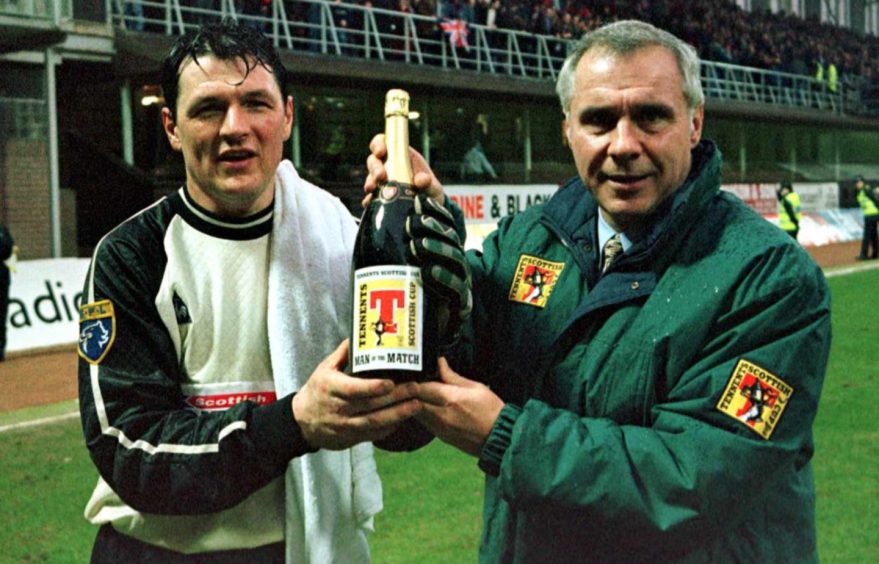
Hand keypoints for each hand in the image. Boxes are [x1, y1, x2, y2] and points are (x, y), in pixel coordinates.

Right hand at [292, 340, 421, 449]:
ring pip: (374, 422)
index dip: (373, 387)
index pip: (353, 389)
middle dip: (395, 398)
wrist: (302, 421)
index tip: (391, 382)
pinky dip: (390, 427)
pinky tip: (404, 418)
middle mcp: (338, 408)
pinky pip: (373, 434)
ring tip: (417, 405)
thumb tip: (360, 335)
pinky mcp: (351, 437)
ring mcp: (345, 425)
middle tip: (415, 388)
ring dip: (398, 414)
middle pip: (370, 405)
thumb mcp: (324, 368)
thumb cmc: (317, 390)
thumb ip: (343, 353)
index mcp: (331, 388)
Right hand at [364, 134, 443, 206]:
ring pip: (370, 177)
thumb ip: (427, 181)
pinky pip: (370, 197)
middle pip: (373, 161)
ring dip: (370, 182)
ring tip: (373, 189)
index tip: (380, 152)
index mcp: (400, 155)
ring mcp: (383, 182)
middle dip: (374, 167)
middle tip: (380, 176)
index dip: (378, 144)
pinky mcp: (380, 196)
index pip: (383, 143)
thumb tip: (420, 181)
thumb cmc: (429, 188)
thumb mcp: (432, 185)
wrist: (430, 208)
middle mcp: (388, 166)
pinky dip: (369, 199)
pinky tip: (371, 202)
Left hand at [407, 195, 471, 343]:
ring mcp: (461, 284)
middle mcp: (456, 264)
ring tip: (417, 244)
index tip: (418, 201)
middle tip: (411, 222)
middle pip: (450, 239)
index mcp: (445, 250)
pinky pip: (456, 290)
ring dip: (436, 249)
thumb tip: (374, 213)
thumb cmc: (410, 297)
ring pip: (455, 260)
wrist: (423, 336)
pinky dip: (442, 279)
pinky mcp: (460, 306)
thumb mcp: (401, 266)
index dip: (434, 211)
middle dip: (432, 227)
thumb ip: (395, 244)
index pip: (445, 224)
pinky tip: (427, 272)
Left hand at [416, 358, 503, 456]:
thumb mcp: (475, 387)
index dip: (411, 380)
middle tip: (408, 382)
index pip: (419, 388)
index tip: (410, 373)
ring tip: (416, 393)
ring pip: (415, 413)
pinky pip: (423, 422)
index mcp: (450, 398)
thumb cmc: (491, 410)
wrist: (499, 438)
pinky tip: (425, 406)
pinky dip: (420, 413)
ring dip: (412, 403)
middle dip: (408, 392)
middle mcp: (440, 414)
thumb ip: (452, 376)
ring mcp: (439, 427)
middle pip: (412, 401)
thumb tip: (439, 363)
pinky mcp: (440, 436)